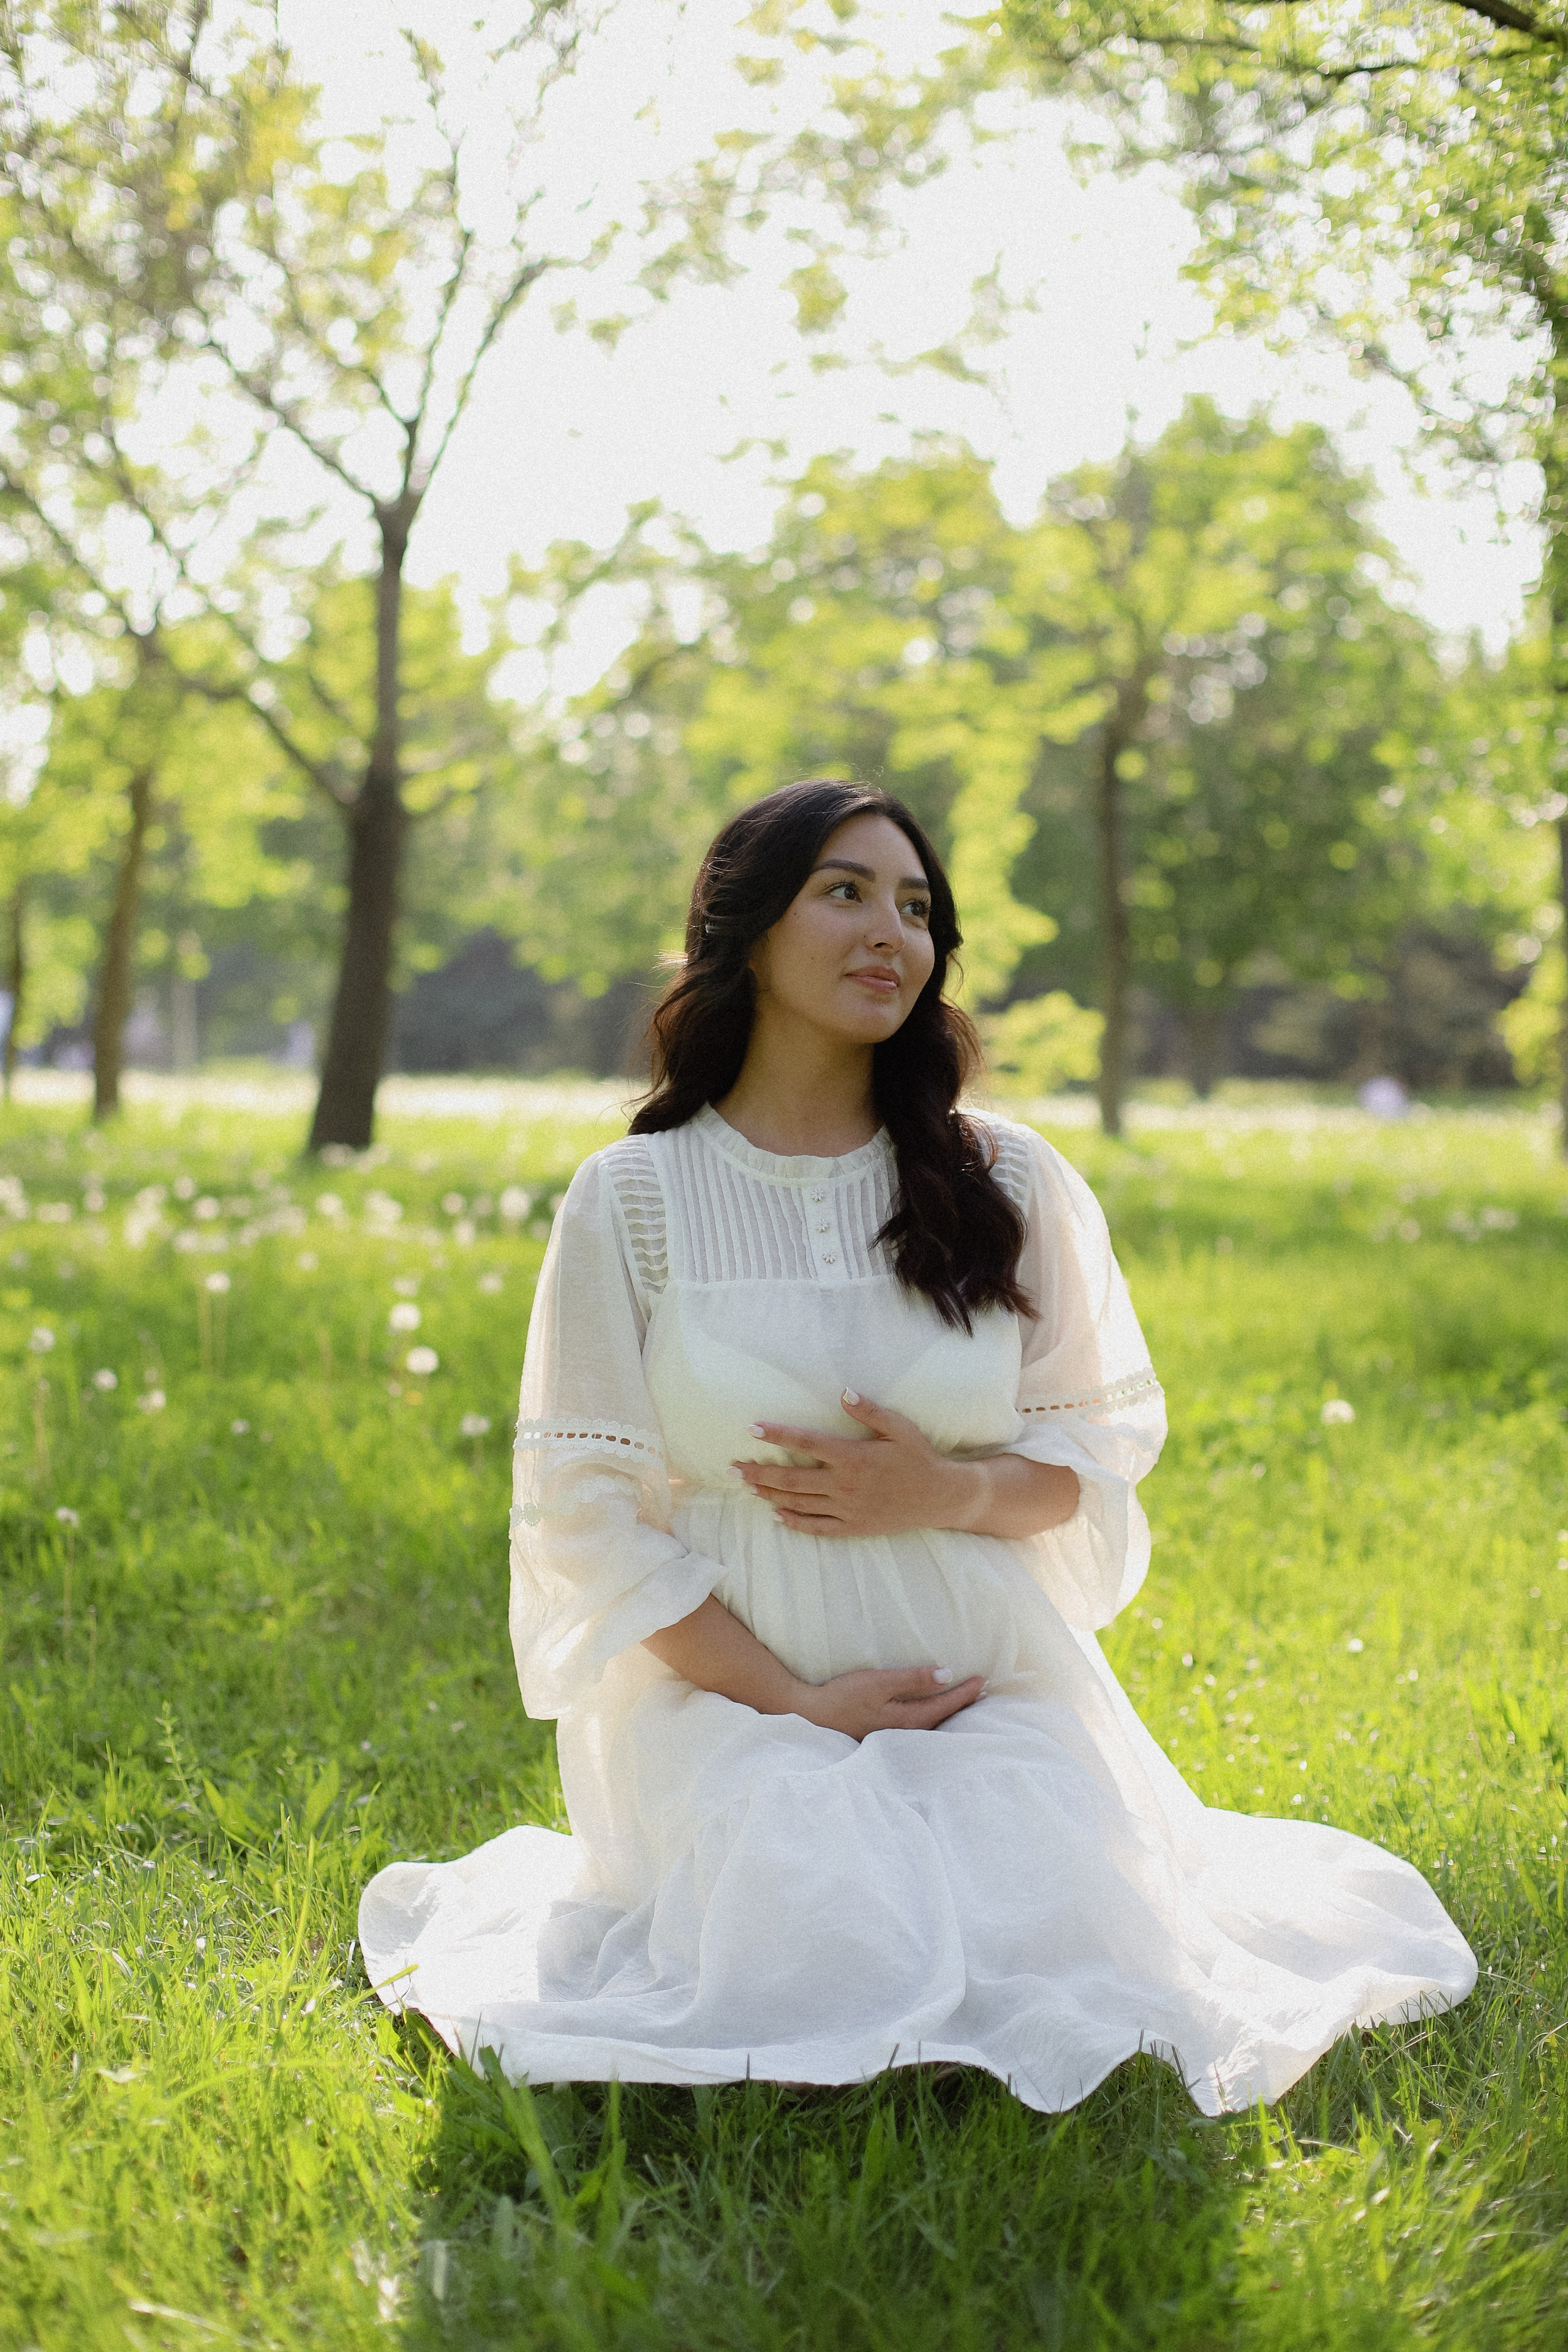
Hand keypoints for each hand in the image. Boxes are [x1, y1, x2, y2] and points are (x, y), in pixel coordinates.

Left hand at [733, 1391, 980, 1537]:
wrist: (941, 1498)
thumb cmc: (920, 1458)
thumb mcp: (900, 1429)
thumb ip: (869, 1411)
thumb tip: (843, 1392)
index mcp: (853, 1456)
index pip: (806, 1442)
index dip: (777, 1433)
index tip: (751, 1428)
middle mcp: (845, 1485)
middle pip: (792, 1478)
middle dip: (759, 1471)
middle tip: (734, 1467)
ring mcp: (848, 1509)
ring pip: (799, 1502)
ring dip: (771, 1494)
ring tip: (748, 1485)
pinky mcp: (853, 1527)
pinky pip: (817, 1527)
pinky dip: (794, 1522)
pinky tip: (777, 1515)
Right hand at [791, 1663, 984, 1740]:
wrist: (812, 1716)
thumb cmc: (843, 1697)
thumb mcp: (879, 1682)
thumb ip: (913, 1679)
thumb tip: (946, 1675)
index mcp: (906, 1720)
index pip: (945, 1706)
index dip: (965, 1693)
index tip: (983, 1680)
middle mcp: (904, 1733)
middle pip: (942, 1719)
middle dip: (963, 1706)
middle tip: (983, 1693)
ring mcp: (893, 1737)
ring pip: (931, 1725)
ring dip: (949, 1712)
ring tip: (964, 1702)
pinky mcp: (884, 1735)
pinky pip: (918, 1726)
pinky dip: (932, 1716)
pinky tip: (932, 1712)